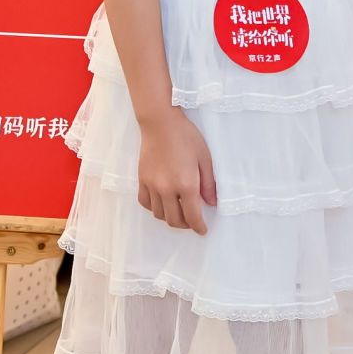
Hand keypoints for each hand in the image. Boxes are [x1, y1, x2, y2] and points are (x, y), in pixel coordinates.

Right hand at [136, 109, 215, 233]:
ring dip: (170, 217)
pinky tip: (162, 202)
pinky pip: (145, 203)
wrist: (160, 123)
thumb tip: (211, 203)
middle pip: (174, 220)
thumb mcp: (205, 158)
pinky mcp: (141, 180)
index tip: (203, 230)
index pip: (192, 216)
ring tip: (179, 211)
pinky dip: (154, 208)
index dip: (199, 227)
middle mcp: (167, 189)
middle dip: (186, 225)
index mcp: (186, 184)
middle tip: (193, 221)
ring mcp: (152, 185)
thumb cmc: (186, 137)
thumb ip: (208, 183)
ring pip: (159, 214)